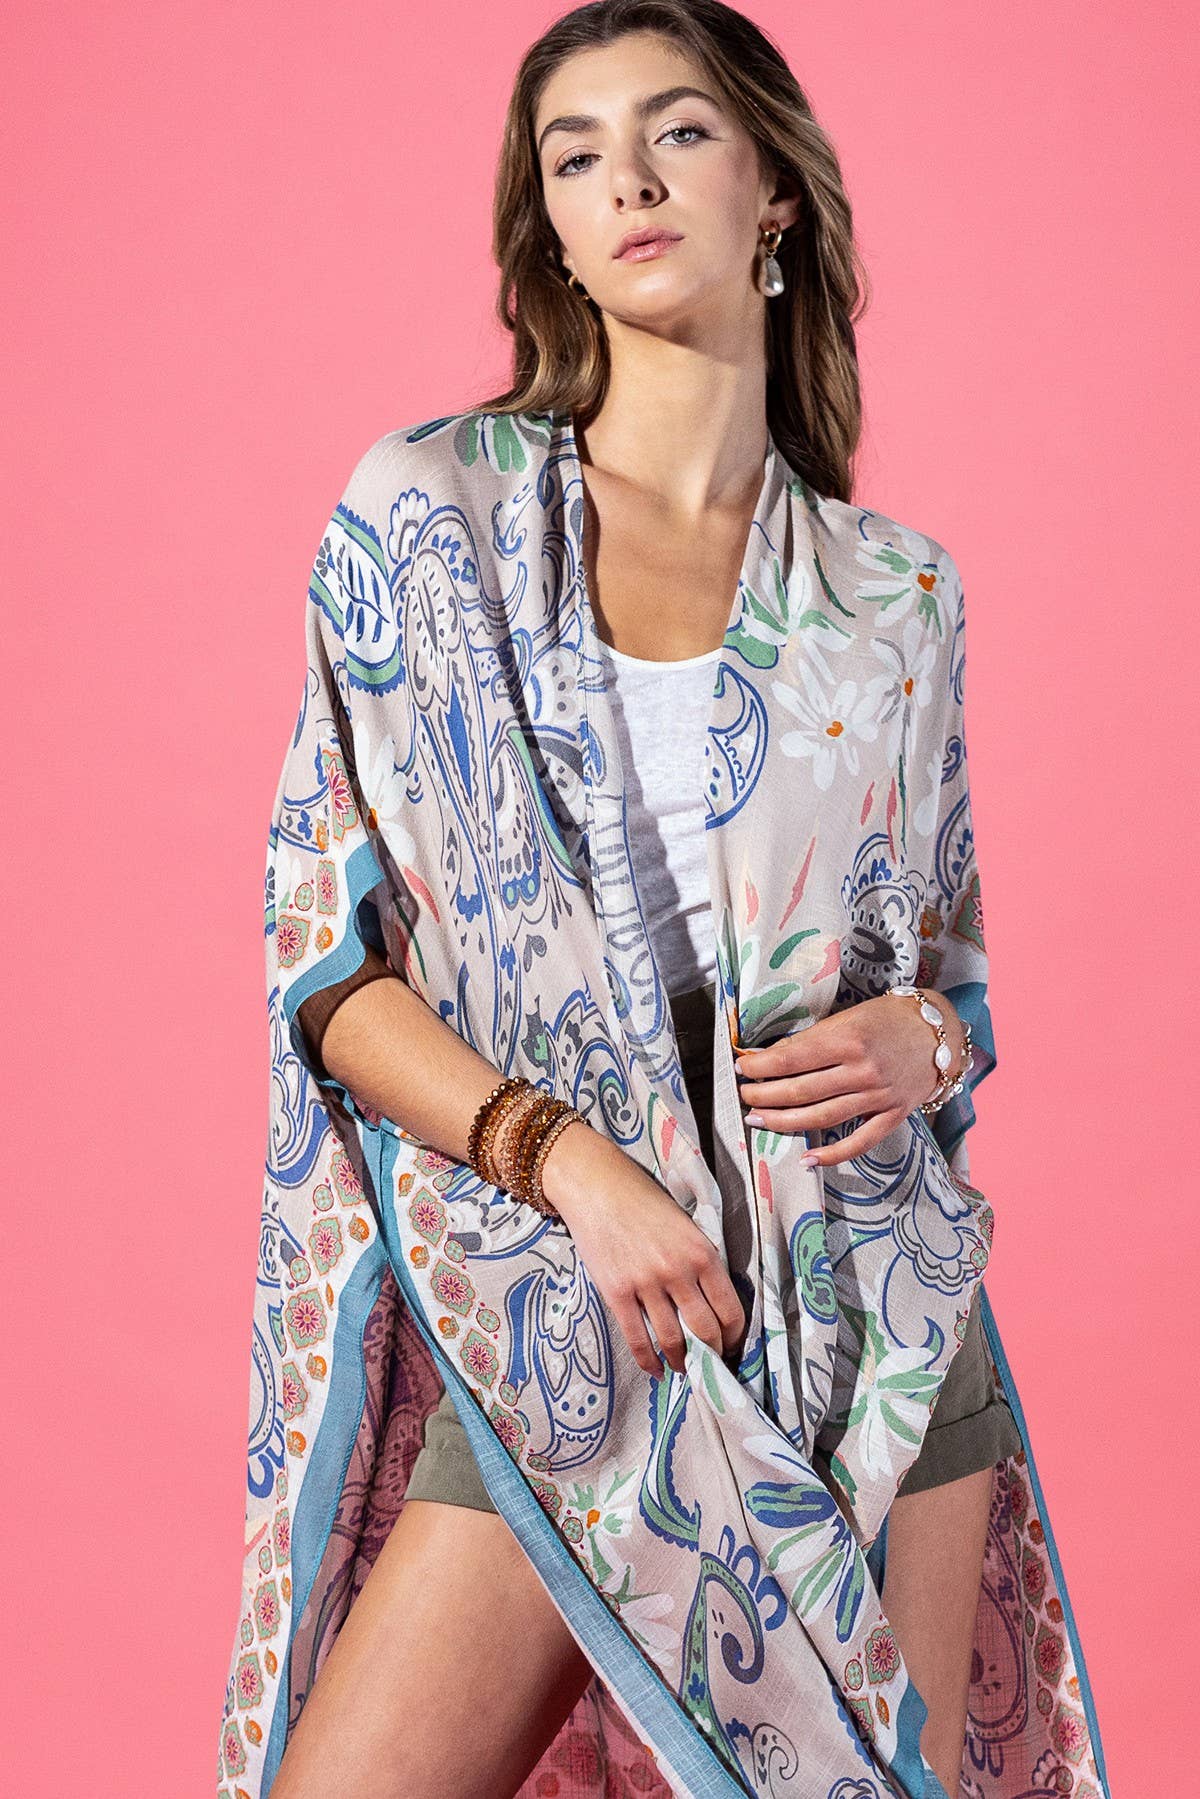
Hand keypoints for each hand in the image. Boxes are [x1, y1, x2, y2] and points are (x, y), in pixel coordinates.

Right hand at [537, 1121, 746, 1378]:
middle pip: (705, 1330)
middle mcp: (678, 1271)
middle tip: (712, 1364)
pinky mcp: (617, 1292)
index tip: (732, 1345)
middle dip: (713, 1354)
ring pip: (673, 1340)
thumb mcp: (686, 1225)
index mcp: (702, 1252)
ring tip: (684, 1368)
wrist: (597, 1186)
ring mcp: (646, 1284)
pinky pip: (637, 1338)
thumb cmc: (643, 1199)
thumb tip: (712, 1301)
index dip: (735, 1336)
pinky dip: (649, 1361)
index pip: (730, 1309)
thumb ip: (700, 1260)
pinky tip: (655, 1370)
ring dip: (682, 1362)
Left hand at [734, 990, 966, 1168]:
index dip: (761, 1066)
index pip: (792, 1059)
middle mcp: (862, 1070)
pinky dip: (832, 1154)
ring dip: (784, 1122)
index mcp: (848, 1040)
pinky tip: (807, 1159)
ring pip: (821, 1117)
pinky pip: (859, 1142)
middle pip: (801, 1090)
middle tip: (744, 1097)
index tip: (742, 1068)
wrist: (939, 1033)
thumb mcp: (848, 1018)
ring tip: (758, 1120)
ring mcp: (878, 1096)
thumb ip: (813, 1040)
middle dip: (764, 1095)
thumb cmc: (888, 1019)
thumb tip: (771, 1056)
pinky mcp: (893, 1116)